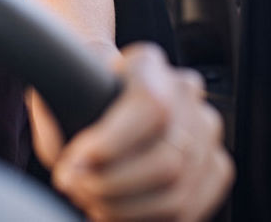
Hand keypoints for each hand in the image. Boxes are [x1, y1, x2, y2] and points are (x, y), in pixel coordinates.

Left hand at [52, 44, 232, 220]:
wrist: (104, 94)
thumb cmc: (81, 95)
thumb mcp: (55, 98)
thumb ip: (55, 125)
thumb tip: (69, 163)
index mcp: (148, 64)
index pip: (150, 105)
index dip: (112, 143)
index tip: (75, 164)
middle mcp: (185, 92)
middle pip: (168, 157)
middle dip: (113, 185)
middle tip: (76, 188)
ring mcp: (206, 129)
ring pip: (178, 190)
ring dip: (126, 208)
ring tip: (92, 202)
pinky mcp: (215, 166)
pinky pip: (189, 210)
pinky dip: (147, 220)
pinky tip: (116, 212)